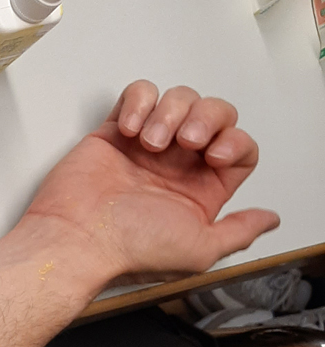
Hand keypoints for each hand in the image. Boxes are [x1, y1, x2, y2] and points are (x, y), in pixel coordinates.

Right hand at [25, 82, 279, 277]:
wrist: (78, 239)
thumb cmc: (129, 248)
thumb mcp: (199, 251)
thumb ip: (238, 231)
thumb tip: (268, 219)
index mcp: (200, 191)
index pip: (238, 148)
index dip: (233, 142)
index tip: (213, 156)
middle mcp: (176, 167)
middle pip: (215, 114)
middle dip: (207, 117)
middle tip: (187, 141)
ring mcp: (146, 147)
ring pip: (179, 99)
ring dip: (170, 113)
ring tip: (150, 143)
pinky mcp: (115, 133)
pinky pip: (139, 95)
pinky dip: (140, 102)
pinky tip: (132, 131)